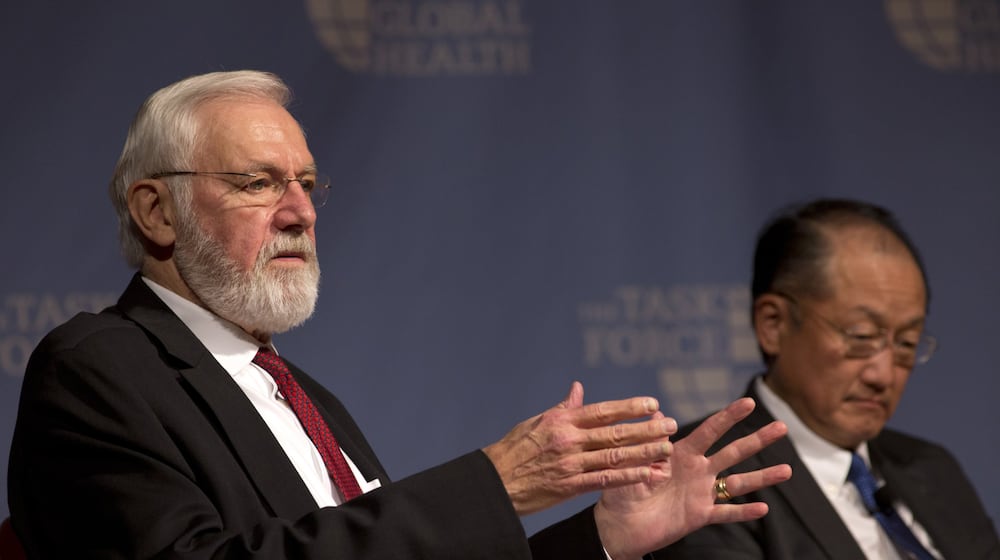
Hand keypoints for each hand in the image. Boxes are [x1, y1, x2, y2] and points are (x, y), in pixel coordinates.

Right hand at [483, 381, 676, 514]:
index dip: (630, 406)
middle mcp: (569, 439)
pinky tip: (646, 473)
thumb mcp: (536, 422)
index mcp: (562, 420)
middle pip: (614, 432)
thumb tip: (577, 388)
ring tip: (666, 449)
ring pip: (614, 456)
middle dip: (646, 428)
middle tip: (670, 425)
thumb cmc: (513, 449)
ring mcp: (570, 463)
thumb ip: (563, 408)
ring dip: (643, 452)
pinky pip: (603, 480)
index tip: (652, 403)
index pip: (603, 410)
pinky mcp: (569, 486)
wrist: (494, 480)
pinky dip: (626, 476)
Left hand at [593, 398, 791, 559]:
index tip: (749, 402)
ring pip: (738, 482)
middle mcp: (697, 470)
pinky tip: (763, 508)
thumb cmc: (622, 488)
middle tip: (782, 427)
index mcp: (682, 453)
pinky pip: (725, 513)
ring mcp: (701, 493)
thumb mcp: (632, 460)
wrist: (619, 524)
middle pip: (733, 451)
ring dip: (762, 477)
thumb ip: (648, 439)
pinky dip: (743, 512)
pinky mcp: (699, 515)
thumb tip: (656, 411)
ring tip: (786, 470)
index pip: (710, 430)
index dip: (729, 416)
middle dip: (757, 439)